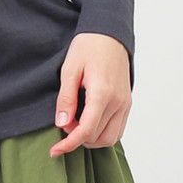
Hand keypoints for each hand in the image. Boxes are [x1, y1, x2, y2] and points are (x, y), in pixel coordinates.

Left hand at [49, 32, 131, 155]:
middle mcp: (118, 102)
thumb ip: (66, 98)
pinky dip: (103, 132)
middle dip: (78, 137)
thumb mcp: (70, 68)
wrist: (109, 32)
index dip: (68, 144)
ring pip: (110, 138)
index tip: (54, 150)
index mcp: (103, 93)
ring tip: (76, 122)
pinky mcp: (128, 102)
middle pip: (97, 137)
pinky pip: (118, 128)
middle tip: (64, 122)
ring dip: (92, 137)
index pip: (86, 130)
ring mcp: (125, 103)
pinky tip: (89, 120)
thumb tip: (62, 124)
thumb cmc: (88, 46)